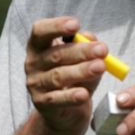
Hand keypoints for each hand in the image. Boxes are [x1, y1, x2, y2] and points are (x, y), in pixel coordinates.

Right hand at [25, 17, 106, 134]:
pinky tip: (84, 93)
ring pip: (58, 76)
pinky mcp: (41, 103)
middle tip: (102, 50)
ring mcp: (35, 84)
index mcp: (39, 46)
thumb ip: (86, 46)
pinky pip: (57, 99)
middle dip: (81, 51)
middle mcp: (33, 63)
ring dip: (81, 71)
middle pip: (55, 54)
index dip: (56, 26)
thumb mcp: (82, 59)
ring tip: (100, 67)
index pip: (41, 31)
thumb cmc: (73, 76)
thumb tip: (90, 37)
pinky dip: (71, 96)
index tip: (76, 25)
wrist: (65, 110)